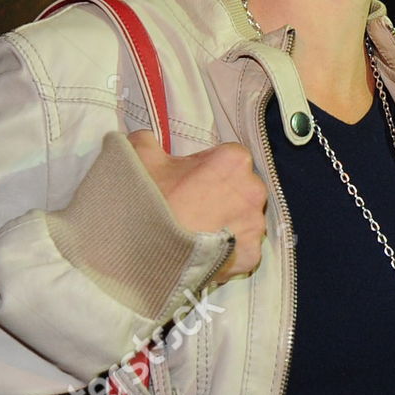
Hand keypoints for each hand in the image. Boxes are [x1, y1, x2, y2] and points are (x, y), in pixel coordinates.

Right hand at [127, 131, 267, 280]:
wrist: (143, 251)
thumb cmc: (149, 200)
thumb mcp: (140, 156)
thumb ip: (149, 140)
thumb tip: (148, 139)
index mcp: (234, 160)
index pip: (229, 159)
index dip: (209, 169)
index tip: (192, 180)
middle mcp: (253, 190)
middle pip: (242, 189)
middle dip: (223, 195)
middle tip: (193, 207)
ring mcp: (255, 226)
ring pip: (244, 220)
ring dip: (228, 223)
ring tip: (197, 233)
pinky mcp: (250, 255)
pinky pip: (243, 250)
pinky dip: (228, 252)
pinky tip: (206, 253)